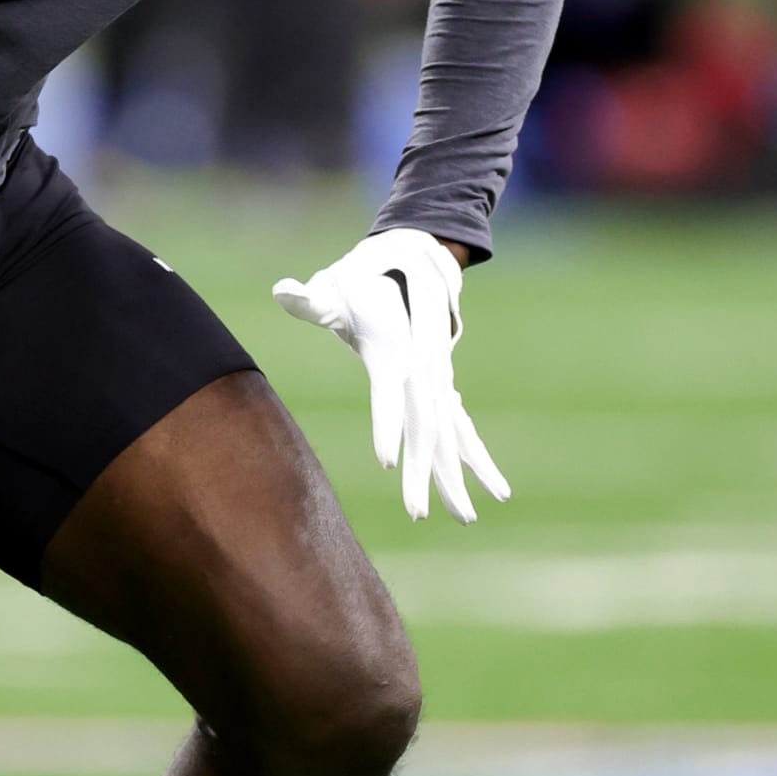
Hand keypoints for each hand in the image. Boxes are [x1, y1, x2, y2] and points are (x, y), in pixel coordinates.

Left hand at [271, 228, 508, 523]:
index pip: (389, 392)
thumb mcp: (331, 285)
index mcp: (393, 349)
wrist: (410, 257)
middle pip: (425, 426)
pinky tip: (493, 490)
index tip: (385, 461)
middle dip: (423, 473)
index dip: (386, 424)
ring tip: (467, 518)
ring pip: (450, 435)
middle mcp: (422, 369)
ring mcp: (437, 379)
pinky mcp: (441, 386)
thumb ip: (308, 296)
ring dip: (457, 476)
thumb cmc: (360, 277)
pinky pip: (462, 428)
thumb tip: (283, 290)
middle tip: (418, 513)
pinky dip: (477, 458)